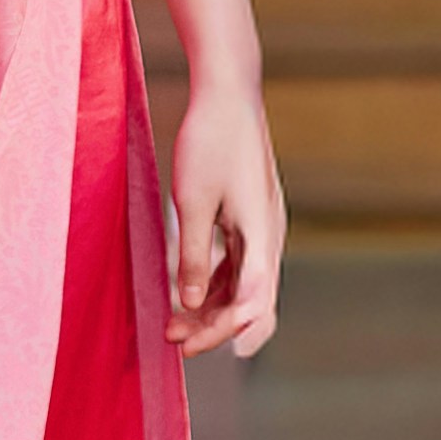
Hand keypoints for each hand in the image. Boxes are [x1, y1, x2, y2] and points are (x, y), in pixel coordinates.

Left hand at [166, 78, 283, 359]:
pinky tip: (184, 291)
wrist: (230, 91)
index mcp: (262, 236)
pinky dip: (213, 282)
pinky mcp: (250, 218)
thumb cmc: (210, 142)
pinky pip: (237, 264)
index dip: (223, 332)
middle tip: (175, 341)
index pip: (252, 304)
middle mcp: (269, 237)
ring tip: (171, 322)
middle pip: (252, 302)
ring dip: (211, 307)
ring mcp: (262, 228)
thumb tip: (188, 303)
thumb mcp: (192, 201)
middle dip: (215, 327)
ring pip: (243, 285)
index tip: (189, 348)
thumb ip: (191, 255)